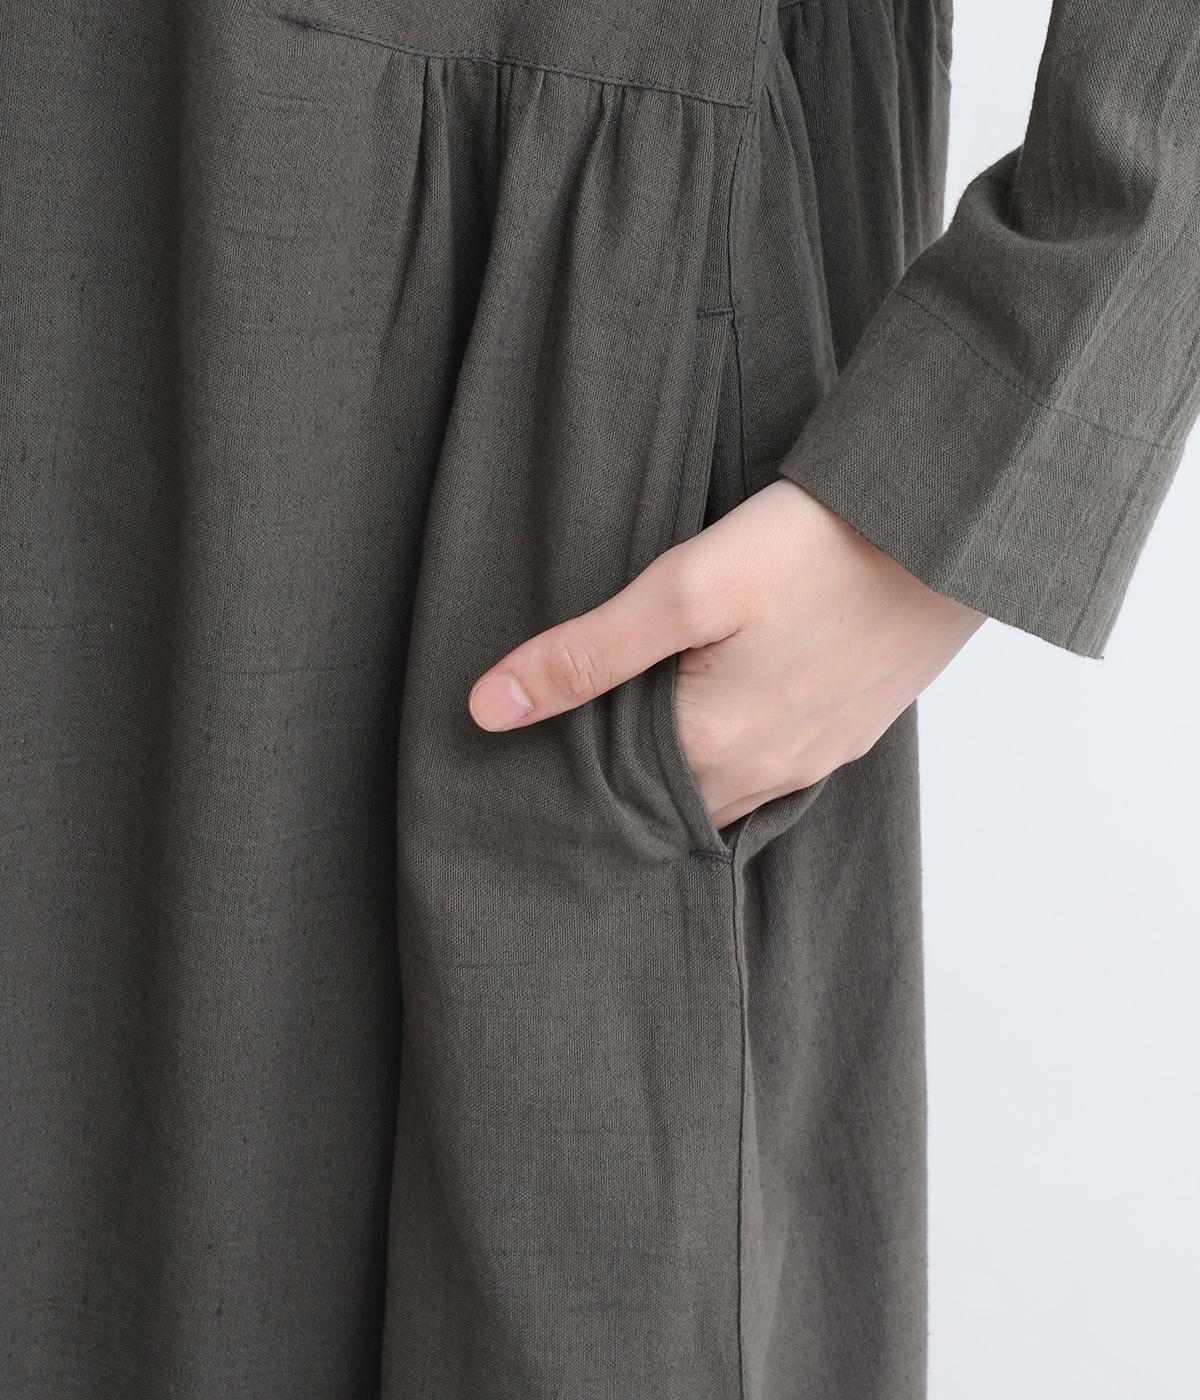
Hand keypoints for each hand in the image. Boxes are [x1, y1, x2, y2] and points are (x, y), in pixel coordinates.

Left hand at [467, 478, 985, 831]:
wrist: (951, 527)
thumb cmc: (820, 546)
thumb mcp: (686, 588)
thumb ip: (588, 653)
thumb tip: (489, 708)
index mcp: (716, 746)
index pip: (617, 799)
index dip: (572, 782)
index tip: (533, 766)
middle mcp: (770, 771)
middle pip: (673, 801)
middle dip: (624, 788)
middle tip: (574, 754)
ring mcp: (820, 754)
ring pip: (726, 790)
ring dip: (681, 775)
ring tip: (638, 737)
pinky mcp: (855, 728)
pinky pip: (778, 770)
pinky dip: (736, 760)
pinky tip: (722, 721)